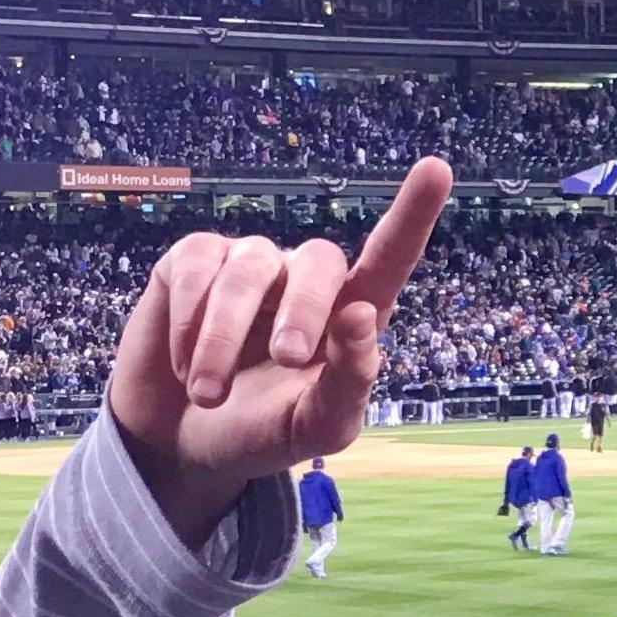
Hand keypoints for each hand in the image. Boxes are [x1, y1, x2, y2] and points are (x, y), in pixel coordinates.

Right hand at [107, 158, 450, 545]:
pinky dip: (189, 324)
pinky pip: (198, 267)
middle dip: (304, 312)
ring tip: (209, 395)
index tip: (436, 169)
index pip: (389, 259)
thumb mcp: (316, 428)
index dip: (413, 214)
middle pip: (321, 263)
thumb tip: (360, 316)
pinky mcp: (194, 261)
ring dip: (225, 339)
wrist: (180, 447)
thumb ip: (349, 381)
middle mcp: (305, 280)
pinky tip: (185, 365)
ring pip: (249, 270)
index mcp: (350, 317)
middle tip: (285, 359)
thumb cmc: (261, 432)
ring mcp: (250, 265)